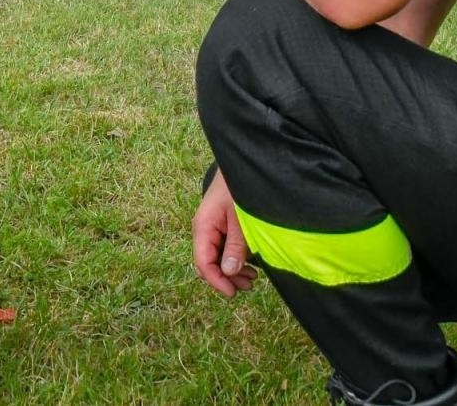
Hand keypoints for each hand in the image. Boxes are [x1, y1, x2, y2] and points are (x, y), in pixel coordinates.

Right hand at [192, 169, 256, 296]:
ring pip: (216, 258)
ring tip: (253, 278)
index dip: (217, 281)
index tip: (233, 292)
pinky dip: (235, 259)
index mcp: (203, 227)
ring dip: (232, 271)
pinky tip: (250, 264)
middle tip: (250, 285)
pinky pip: (223, 248)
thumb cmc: (240, 188)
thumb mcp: (241, 219)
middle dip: (226, 278)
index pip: (203, 263)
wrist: (243, 164)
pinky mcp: (220, 226)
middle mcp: (203, 229)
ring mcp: (211, 228)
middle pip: (208, 264)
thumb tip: (229, 272)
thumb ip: (236, 245)